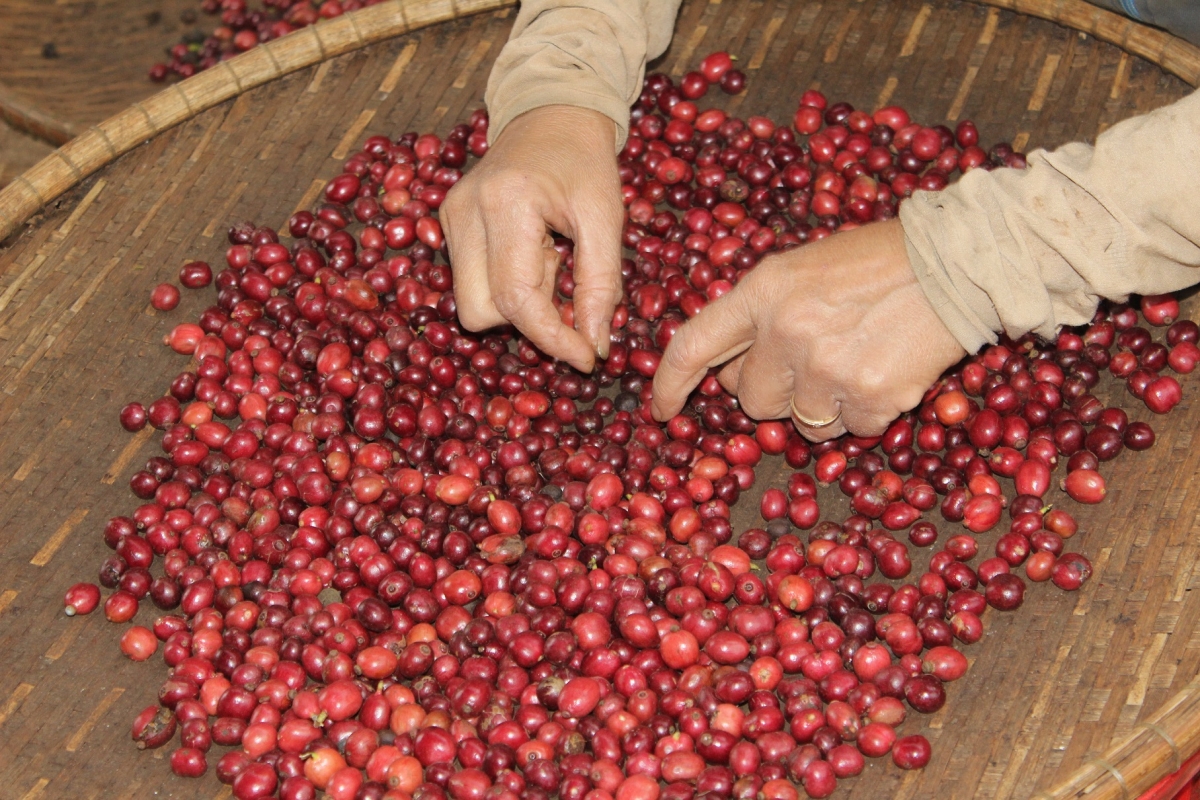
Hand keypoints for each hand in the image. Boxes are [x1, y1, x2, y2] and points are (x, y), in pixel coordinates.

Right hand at [441, 105, 624, 372]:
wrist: (552, 112)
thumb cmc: (586, 162)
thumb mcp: (607, 218)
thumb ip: (602, 285)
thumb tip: (595, 346)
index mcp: (507, 204)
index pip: (517, 299)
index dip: (553, 339)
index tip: (587, 357)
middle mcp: (464, 212)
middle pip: (480, 311)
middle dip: (529, 319)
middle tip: (566, 284)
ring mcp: (448, 217)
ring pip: (471, 304)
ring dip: (517, 303)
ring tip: (549, 261)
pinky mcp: (446, 222)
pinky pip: (471, 283)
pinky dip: (506, 285)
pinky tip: (531, 254)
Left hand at [651, 219, 966, 440]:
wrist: (956, 264)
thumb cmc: (877, 261)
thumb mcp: (802, 268)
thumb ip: (761, 312)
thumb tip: (732, 369)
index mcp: (763, 290)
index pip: (693, 346)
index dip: (670, 383)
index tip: (663, 409)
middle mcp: (786, 330)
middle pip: (751, 399)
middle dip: (775, 391)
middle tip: (812, 362)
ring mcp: (826, 367)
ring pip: (800, 421)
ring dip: (822, 405)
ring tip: (856, 360)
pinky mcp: (869, 397)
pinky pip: (850, 430)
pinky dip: (865, 411)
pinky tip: (885, 371)